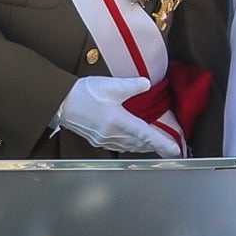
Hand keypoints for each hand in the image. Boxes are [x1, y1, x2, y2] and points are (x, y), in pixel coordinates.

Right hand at [56, 76, 179, 157]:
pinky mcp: (98, 139)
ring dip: (145, 147)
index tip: (175, 150)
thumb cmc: (83, 93)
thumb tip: (146, 84)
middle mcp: (113, 134)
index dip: (163, 143)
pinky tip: (134, 142)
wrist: (60, 103)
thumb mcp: (109, 85)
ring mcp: (105, 139)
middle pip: (140, 144)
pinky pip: (120, 146)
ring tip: (157, 146)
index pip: (146, 134)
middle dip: (157, 147)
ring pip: (130, 147)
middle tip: (172, 150)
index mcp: (118, 121)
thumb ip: (130, 86)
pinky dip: (132, 145)